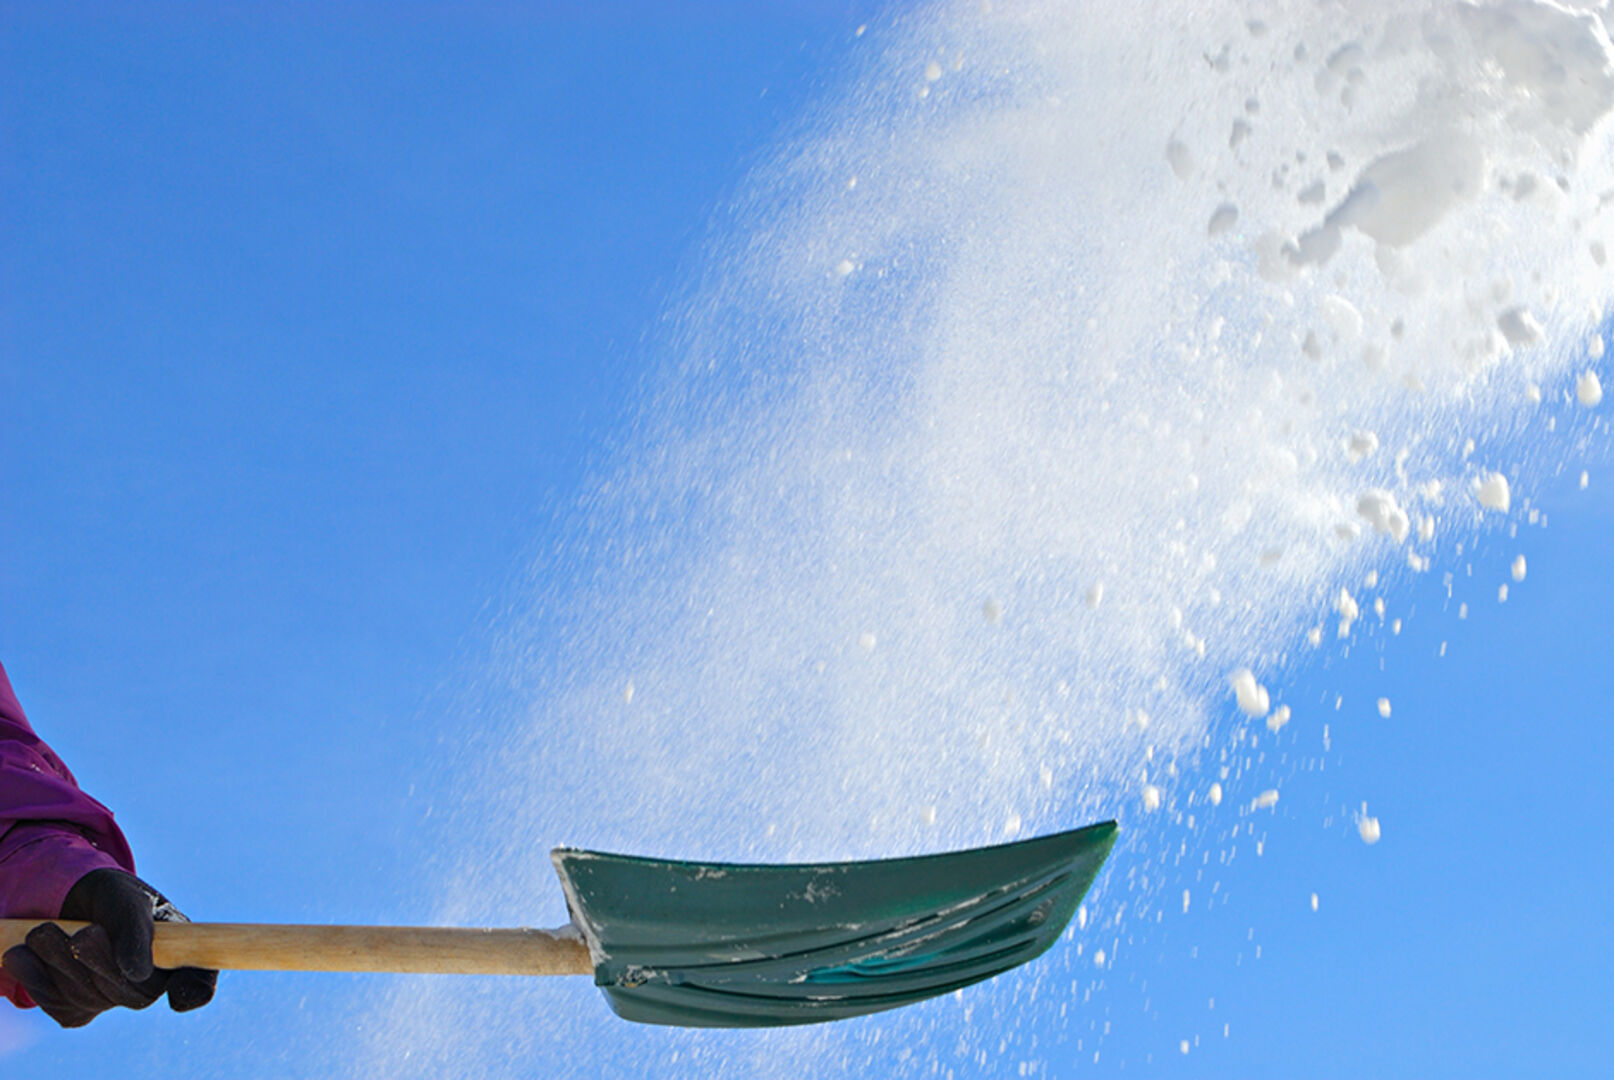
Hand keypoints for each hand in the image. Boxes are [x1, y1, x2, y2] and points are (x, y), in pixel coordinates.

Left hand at [1, 868, 216, 1027]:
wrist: (71, 903)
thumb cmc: (112, 897)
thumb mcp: (126, 898)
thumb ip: (136, 930)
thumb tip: (138, 972)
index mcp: (177, 953)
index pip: (200, 981)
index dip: (196, 990)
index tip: (180, 994)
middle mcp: (149, 986)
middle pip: (130, 992)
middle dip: (99, 959)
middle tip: (83, 932)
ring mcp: (110, 1002)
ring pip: (86, 994)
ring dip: (59, 958)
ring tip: (43, 931)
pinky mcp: (75, 1011)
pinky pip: (55, 1002)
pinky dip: (35, 974)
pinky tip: (24, 953)